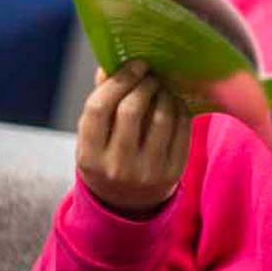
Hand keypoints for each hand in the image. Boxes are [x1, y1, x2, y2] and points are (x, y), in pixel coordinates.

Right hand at [76, 60, 192, 217]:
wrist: (128, 205)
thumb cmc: (107, 160)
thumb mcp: (93, 140)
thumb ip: (100, 103)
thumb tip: (111, 65)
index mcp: (89, 157)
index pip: (98, 109)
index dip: (117, 81)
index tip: (135, 65)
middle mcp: (117, 166)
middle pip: (131, 110)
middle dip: (144, 84)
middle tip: (151, 73)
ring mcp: (148, 171)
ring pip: (161, 117)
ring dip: (164, 93)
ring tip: (163, 86)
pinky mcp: (174, 171)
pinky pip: (182, 128)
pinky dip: (180, 108)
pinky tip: (175, 102)